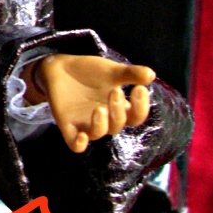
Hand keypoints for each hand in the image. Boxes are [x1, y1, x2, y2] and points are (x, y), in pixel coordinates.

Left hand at [24, 54, 153, 153]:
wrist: (60, 68)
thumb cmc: (90, 72)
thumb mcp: (112, 70)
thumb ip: (130, 73)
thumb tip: (151, 74)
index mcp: (118, 108)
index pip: (136, 116)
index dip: (141, 107)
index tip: (139, 89)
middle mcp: (105, 120)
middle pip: (118, 124)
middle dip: (119, 110)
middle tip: (114, 91)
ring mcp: (85, 124)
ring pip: (98, 133)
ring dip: (101, 123)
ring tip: (100, 108)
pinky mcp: (67, 125)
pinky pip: (75, 145)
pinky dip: (79, 144)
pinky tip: (82, 136)